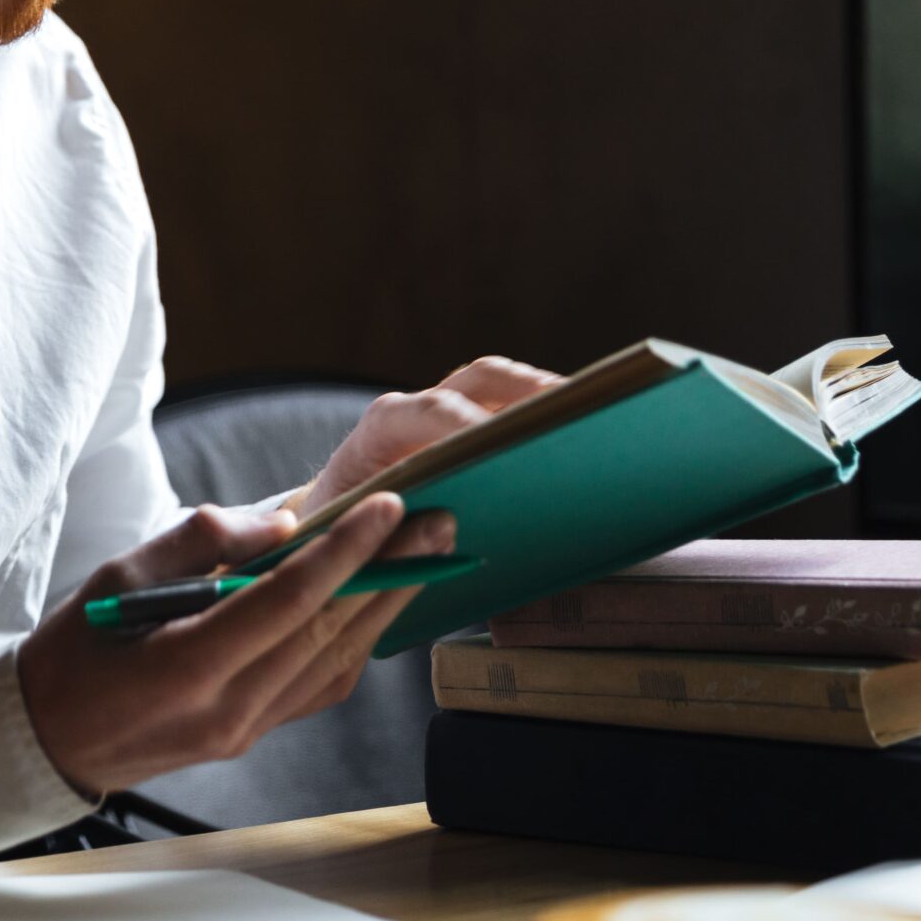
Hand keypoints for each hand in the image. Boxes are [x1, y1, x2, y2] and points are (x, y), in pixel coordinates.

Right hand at [17, 492, 457, 797]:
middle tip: (437, 521)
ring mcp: (245, 730)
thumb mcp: (116, 576)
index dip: (346, 550)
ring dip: (386, 606)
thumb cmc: (76, 650)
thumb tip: (281, 521)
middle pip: (328, 632)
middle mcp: (228, 709)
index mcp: (189, 667)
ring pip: (336, 663)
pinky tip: (379, 602)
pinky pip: (321, 686)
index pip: (289, 601)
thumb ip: (197, 542)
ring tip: (424, 555)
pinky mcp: (252, 736)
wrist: (49, 739)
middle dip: (389, 572)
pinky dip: (356, 640)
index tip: (390, 504)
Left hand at [292, 355, 563, 519]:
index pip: (433, 410)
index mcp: (382, 428)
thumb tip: (449, 531)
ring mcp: (442, 414)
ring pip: (501, 386)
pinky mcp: (462, 429)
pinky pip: (507, 408)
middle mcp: (416, 410)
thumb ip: (393, 539)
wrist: (323, 527)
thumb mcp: (353, 541)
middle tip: (581, 413)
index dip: (474, 423)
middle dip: (532, 389)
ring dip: (548, 396)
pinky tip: (578, 439)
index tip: (514, 447)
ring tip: (598, 420)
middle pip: (482, 379)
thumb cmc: (338, 537)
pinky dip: (542, 416)